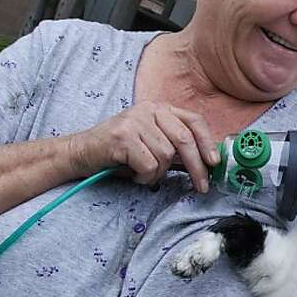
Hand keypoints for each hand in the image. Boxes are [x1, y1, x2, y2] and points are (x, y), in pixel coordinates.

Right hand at [66, 101, 218, 191]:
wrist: (82, 152)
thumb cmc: (120, 152)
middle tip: (201, 187)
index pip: (194, 121)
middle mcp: (149, 110)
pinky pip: (149, 165)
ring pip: (166, 156)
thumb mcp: (151, 143)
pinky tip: (133, 173)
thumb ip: (176, 147)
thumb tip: (206, 163)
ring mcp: (135, 121)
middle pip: (184, 140)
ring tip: (143, 173)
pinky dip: (144, 177)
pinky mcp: (123, 137)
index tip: (215, 163)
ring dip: (158, 174)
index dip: (208, 142)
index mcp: (160, 109)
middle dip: (196, 167)